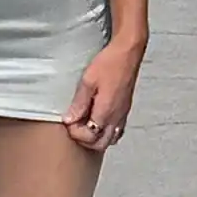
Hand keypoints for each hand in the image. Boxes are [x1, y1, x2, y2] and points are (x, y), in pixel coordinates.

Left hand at [63, 36, 145, 152]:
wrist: (128, 53)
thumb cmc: (108, 63)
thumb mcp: (88, 81)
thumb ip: (79, 103)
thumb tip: (70, 120)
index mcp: (106, 112)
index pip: (89, 137)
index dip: (76, 133)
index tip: (69, 122)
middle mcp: (116, 117)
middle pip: (100, 144)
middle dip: (85, 140)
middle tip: (75, 127)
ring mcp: (122, 115)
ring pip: (110, 139)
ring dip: (96, 138)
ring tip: (85, 125)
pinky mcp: (125, 109)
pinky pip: (117, 131)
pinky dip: (106, 133)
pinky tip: (98, 122)